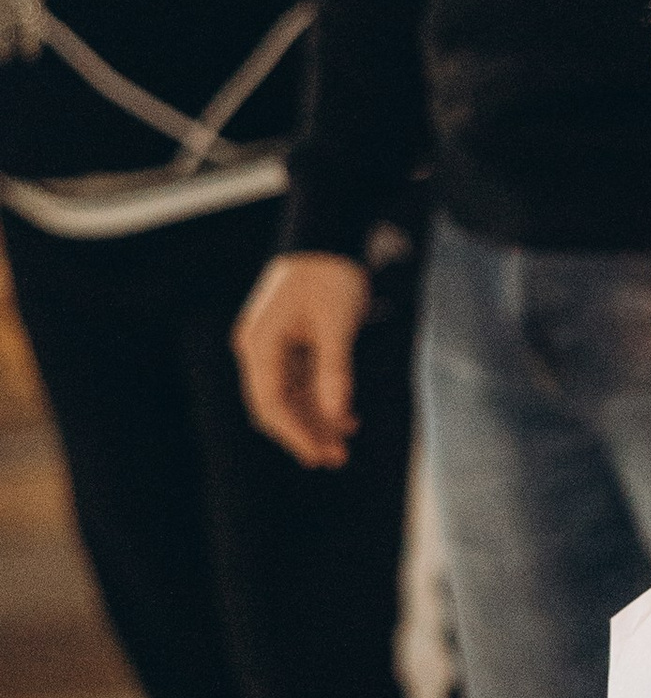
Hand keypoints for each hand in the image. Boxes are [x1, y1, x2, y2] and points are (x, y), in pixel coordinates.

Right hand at [234, 249, 371, 468]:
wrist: (328, 238)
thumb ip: (336, 371)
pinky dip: (319, 398)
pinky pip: (299, 380)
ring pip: (289, 395)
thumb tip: (338, 415)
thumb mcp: (338, 326)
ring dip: (315, 419)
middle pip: (276, 404)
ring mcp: (271, 346)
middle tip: (336, 459)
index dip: (295, 433)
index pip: (270, 402)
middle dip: (305, 432)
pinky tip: (345, 417)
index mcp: (260, 344)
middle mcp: (258, 348)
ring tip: (345, 443)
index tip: (318, 455)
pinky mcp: (288, 343)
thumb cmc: (332, 277)